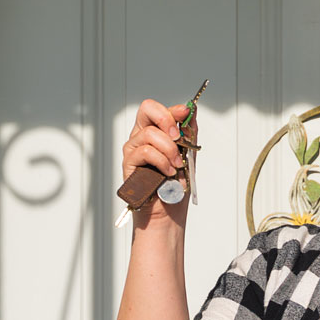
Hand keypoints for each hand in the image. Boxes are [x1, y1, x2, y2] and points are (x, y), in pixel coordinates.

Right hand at [121, 98, 189, 224]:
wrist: (168, 211)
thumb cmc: (175, 186)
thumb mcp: (188, 155)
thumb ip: (188, 133)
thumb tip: (191, 113)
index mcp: (155, 132)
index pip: (158, 110)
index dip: (173, 109)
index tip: (186, 112)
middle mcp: (141, 137)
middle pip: (146, 109)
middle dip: (166, 118)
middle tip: (177, 136)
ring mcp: (133, 149)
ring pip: (148, 133)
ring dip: (169, 149)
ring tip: (177, 165)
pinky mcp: (129, 164)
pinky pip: (145, 152)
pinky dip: (161, 161)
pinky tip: (168, 172)